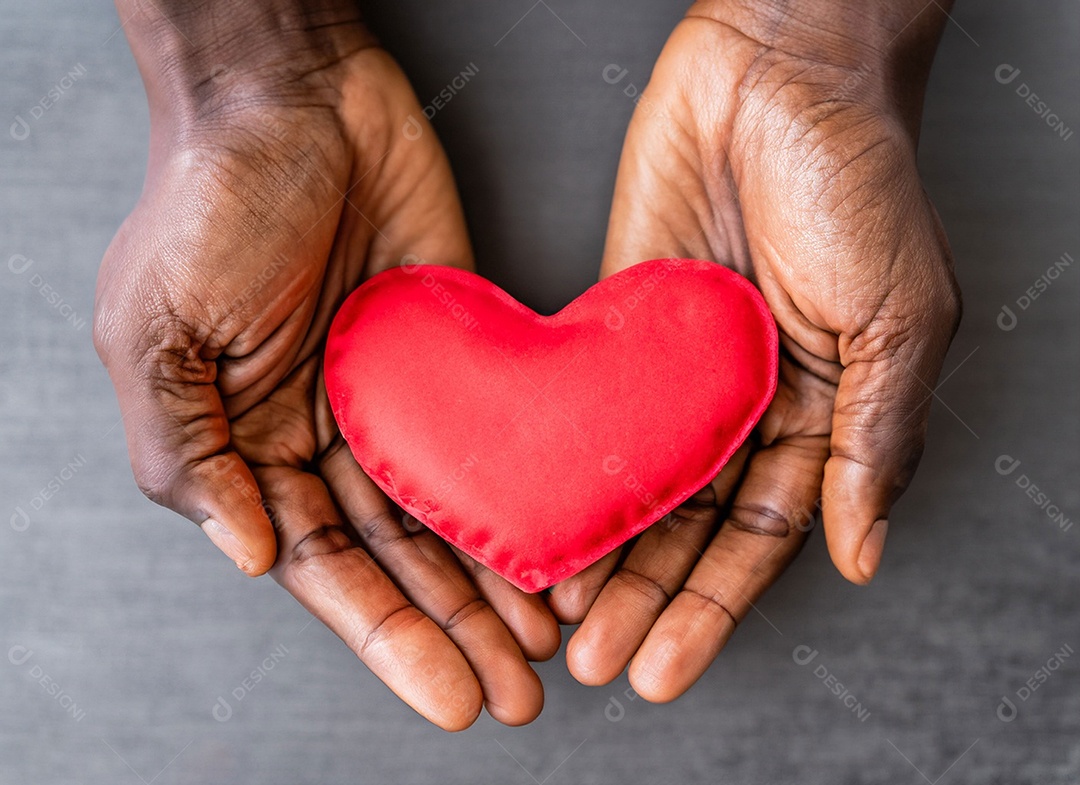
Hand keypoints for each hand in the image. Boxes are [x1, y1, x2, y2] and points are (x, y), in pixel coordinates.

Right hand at [94, 2, 556, 728]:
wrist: (293, 98)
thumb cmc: (211, 202)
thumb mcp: (157, 330)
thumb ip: (191, 453)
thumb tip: (248, 557)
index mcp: (254, 447)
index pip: (325, 567)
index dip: (386, 636)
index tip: (448, 698)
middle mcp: (330, 437)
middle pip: (400, 559)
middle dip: (456, 632)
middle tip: (516, 696)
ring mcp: (401, 400)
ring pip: (454, 516)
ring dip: (499, 586)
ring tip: (552, 648)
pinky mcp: (460, 354)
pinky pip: (498, 441)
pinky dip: (528, 499)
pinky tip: (566, 550)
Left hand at [550, 0, 960, 699]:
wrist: (778, 70)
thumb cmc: (858, 179)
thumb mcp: (897, 319)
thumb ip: (873, 439)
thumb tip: (861, 553)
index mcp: (818, 410)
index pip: (760, 535)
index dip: (713, 605)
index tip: (664, 664)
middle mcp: (744, 401)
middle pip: (688, 526)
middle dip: (644, 598)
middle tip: (595, 661)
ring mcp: (676, 367)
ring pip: (632, 483)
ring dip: (598, 553)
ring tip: (555, 617)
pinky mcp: (618, 321)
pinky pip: (588, 409)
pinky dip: (562, 467)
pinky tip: (533, 516)